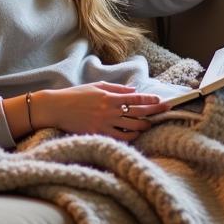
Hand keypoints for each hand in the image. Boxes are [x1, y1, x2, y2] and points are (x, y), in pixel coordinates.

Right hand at [34, 82, 169, 139]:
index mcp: (110, 97)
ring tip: (150, 124)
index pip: (136, 98)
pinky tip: (135, 134)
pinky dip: (130, 136)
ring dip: (144, 125)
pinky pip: (120, 137)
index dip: (150, 100)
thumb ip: (116, 88)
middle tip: (166, 109)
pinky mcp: (99, 134)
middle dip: (154, 111)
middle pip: (139, 112)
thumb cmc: (75, 95)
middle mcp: (110, 110)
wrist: (56, 108)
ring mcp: (105, 123)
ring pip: (133, 127)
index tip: (161, 100)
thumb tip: (133, 91)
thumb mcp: (96, 86)